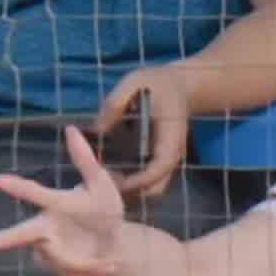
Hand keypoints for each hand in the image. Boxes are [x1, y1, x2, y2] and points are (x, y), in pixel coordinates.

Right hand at [0, 125, 129, 275]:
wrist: (118, 246)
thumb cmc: (104, 211)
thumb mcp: (101, 186)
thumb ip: (85, 161)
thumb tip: (71, 129)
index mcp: (54, 204)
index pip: (34, 193)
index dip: (16, 187)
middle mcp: (44, 227)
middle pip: (23, 233)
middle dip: (7, 239)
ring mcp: (47, 249)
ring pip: (57, 257)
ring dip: (83, 261)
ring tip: (107, 259)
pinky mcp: (55, 268)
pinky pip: (68, 271)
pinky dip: (89, 270)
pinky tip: (101, 267)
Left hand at [94, 64, 195, 200]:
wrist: (180, 85)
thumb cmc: (158, 82)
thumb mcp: (133, 83)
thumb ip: (114, 104)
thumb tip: (95, 130)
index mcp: (170, 138)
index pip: (159, 168)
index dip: (137, 180)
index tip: (111, 181)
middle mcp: (172, 155)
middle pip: (157, 188)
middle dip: (131, 192)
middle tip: (101, 183)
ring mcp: (166, 160)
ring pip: (152, 188)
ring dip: (129, 191)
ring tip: (102, 179)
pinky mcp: (159, 160)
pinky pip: (148, 180)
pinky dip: (130, 183)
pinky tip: (109, 172)